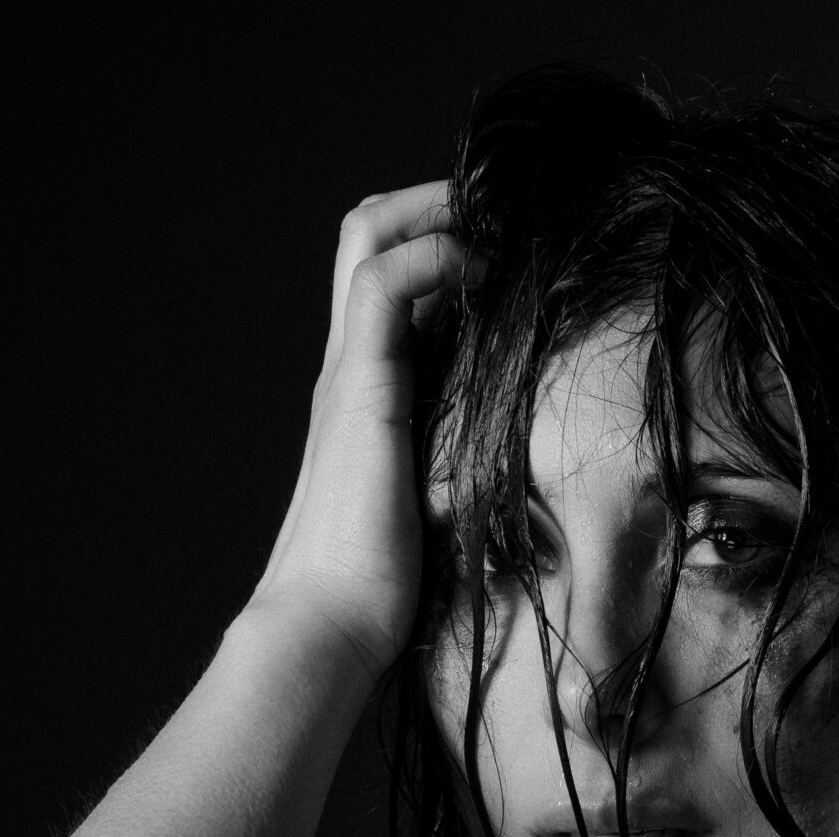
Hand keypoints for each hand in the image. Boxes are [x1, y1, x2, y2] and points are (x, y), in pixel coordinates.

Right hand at [252, 182, 480, 686]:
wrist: (329, 630)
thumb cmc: (379, 598)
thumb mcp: (436, 517)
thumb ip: (459, 477)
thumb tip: (510, 479)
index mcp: (366, 399)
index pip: (388, 284)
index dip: (439, 246)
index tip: (502, 248)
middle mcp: (349, 373)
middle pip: (365, 237)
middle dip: (432, 204)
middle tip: (499, 211)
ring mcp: (349, 376)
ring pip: (369, 237)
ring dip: (437, 212)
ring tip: (497, 223)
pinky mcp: (360, 390)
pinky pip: (384, 283)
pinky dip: (434, 256)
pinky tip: (482, 275)